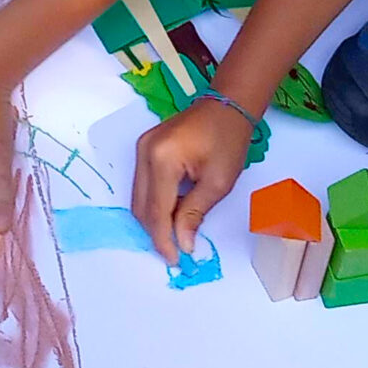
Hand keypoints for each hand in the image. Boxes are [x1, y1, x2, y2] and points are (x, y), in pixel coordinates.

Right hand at [132, 97, 255, 261]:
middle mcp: (144, 153)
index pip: (156, 211)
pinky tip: (172, 213)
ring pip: (139, 198)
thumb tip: (182, 244)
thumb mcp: (217, 182)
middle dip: (157, 233)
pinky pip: (143, 184)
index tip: (176, 260)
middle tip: (176, 252)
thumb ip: (194, 214)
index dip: (164, 240)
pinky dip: (155, 204)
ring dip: (154, 220)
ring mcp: (141, 149)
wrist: (226, 106)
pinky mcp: (144, 148)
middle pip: (141, 206)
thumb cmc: (228, 140)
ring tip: (176, 235)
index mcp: (162, 160)